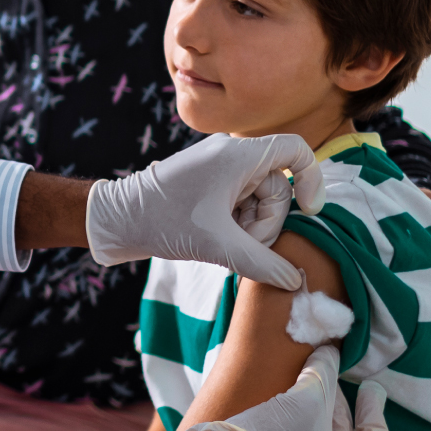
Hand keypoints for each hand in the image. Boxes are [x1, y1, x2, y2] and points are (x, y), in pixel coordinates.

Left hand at [86, 134, 324, 289]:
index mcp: (238, 154)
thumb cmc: (164, 222)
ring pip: (260, 200)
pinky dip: (237, 225)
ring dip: (250, 228)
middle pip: (278, 187)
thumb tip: (294, 281)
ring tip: (223, 244)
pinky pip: (242, 204)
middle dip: (266, 221)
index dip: (312, 179)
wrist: (118, 220)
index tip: (309, 212)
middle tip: (241, 243)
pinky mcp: (210, 186)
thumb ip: (261, 263)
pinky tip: (217, 240)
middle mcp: (232, 155)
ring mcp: (220, 170)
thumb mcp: (217, 245)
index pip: (296, 149)